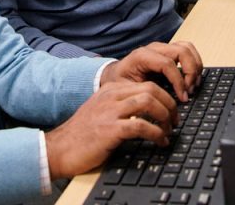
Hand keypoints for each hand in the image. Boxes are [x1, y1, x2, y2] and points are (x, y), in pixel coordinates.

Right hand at [45, 81, 177, 178]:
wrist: (59, 149)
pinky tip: (160, 142)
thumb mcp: (101, 112)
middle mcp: (111, 96)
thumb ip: (121, 107)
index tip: (171, 111)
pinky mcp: (110, 129)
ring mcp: (110, 111)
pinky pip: (142, 126)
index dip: (165, 97)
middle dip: (169, 105)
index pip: (146, 84)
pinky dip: (157, 134)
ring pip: (149, 102)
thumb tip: (148, 113)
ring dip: (165, 117)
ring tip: (169, 131)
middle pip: (151, 89)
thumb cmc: (82, 134)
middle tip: (175, 121)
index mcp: (110, 90)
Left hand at [100, 41, 202, 101]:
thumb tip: (161, 103)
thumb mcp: (125, 90)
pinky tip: (192, 80)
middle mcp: (154, 48)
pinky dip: (194, 64)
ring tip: (193, 86)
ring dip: (195, 67)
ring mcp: (163, 48)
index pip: (168, 64)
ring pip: (187, 48)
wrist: (116, 75)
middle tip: (189, 91)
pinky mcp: (169, 52)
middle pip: (182, 51)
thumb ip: (142, 95)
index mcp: (141, 56)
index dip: (178, 81)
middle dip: (190, 72)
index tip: (182, 98)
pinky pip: (187, 51)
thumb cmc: (120, 83)